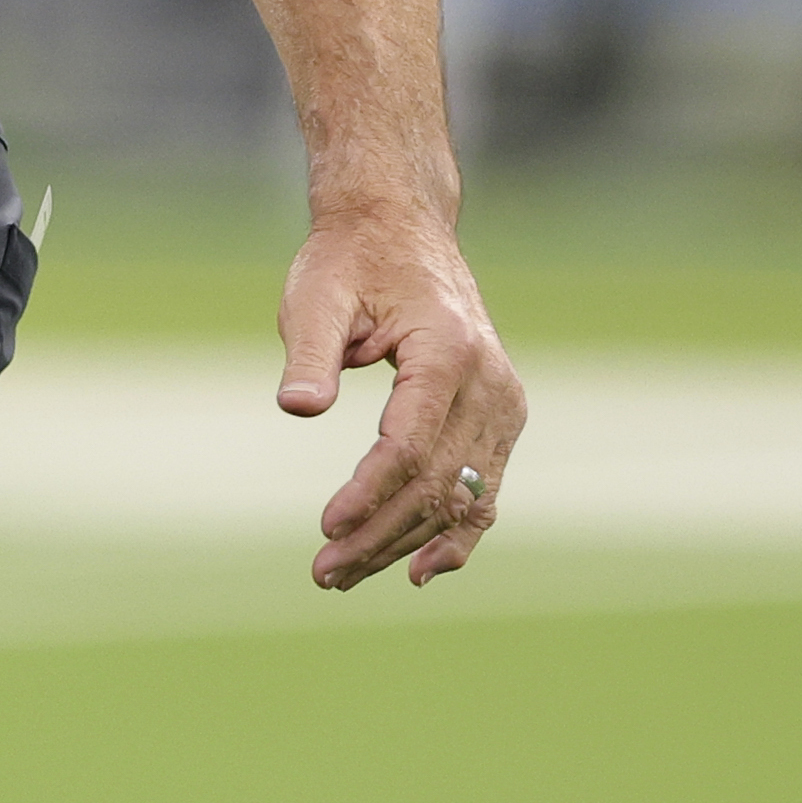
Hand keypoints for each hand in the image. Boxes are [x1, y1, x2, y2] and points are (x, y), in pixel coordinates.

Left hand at [276, 201, 524, 589]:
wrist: (400, 229)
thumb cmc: (349, 260)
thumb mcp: (315, 293)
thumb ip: (309, 352)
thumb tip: (297, 408)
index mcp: (447, 351)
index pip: (411, 443)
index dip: (370, 492)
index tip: (326, 526)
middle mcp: (490, 383)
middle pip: (437, 480)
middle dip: (380, 532)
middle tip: (323, 571)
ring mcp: (504, 404)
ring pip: (462, 495)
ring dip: (407, 542)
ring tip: (344, 573)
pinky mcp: (500, 418)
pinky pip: (485, 489)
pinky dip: (457, 534)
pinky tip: (418, 570)